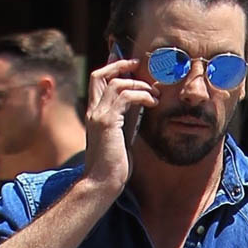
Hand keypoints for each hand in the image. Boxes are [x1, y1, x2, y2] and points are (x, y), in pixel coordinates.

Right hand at [83, 54, 157, 189]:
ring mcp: (98, 116)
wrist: (102, 183)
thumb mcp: (122, 136)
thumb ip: (127, 118)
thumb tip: (140, 103)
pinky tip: (153, 103)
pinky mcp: (107, 122)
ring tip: (155, 94)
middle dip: (120, 64)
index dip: (112, 68)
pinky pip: (125, 96)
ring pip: (117, 83)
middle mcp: (93, 111)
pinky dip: (142, 95)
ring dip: (139, 84)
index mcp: (94, 114)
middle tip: (139, 64)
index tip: (130, 64)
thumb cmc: (113, 166)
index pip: (98, 82)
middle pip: (100, 75)